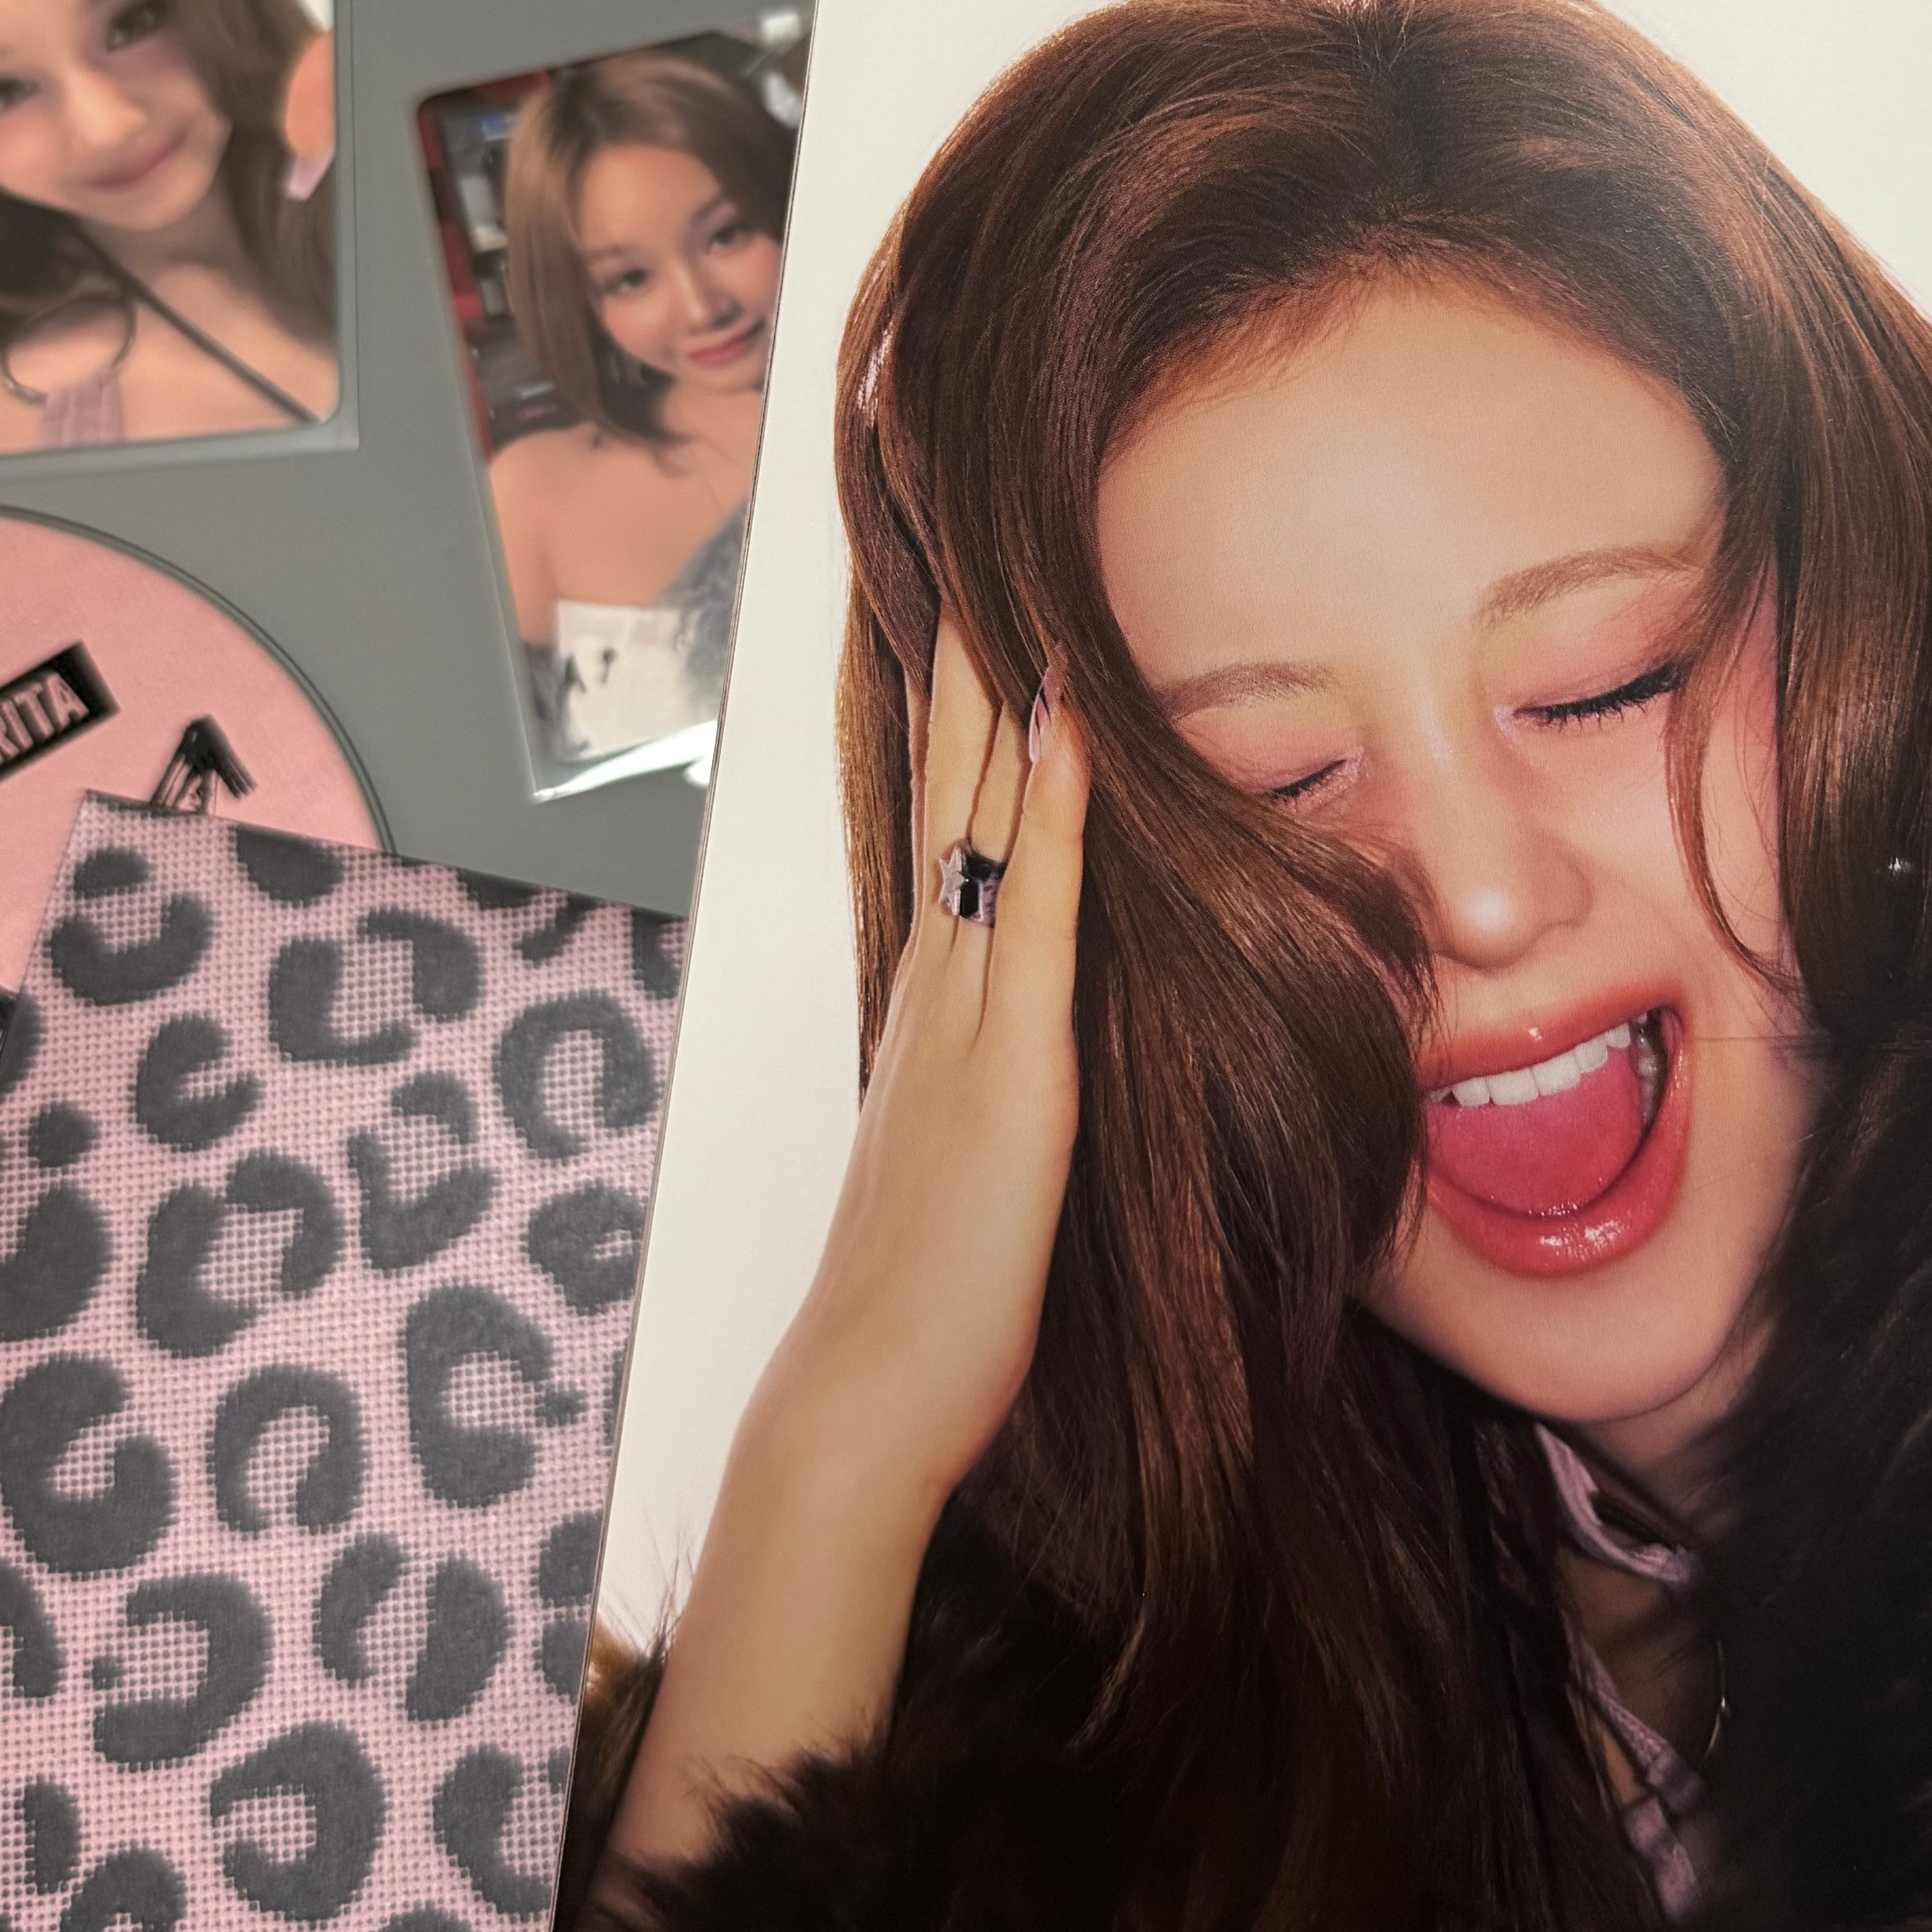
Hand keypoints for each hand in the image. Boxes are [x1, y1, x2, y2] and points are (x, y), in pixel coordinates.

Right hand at [778, 614, 1091, 1502]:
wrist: (868, 1397)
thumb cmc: (928, 1295)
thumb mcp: (968, 1145)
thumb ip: (994, 1066)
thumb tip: (1035, 1018)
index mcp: (934, 996)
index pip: (949, 817)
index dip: (956, 709)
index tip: (968, 601)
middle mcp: (937, 981)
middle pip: (947, 785)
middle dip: (956, 657)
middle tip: (961, 534)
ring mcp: (964, 1016)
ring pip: (979, 818)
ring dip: (992, 693)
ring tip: (1004, 574)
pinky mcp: (1009, 1069)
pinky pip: (1039, 910)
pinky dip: (1055, 809)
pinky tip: (1063, 721)